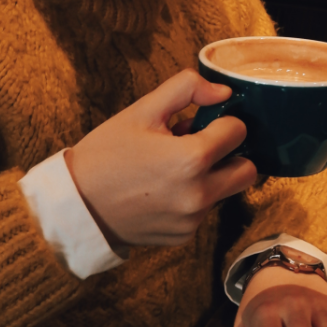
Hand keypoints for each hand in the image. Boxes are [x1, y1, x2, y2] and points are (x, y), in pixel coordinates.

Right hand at [64, 69, 256, 246]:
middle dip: (233, 156)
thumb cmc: (106, 154)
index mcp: (192, 159)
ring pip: (225, 192)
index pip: (238, 132)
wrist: (78, 205)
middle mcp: (199, 194)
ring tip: (172, 170)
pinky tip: (162, 193)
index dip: (224, 122)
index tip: (205, 123)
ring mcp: (193, 220)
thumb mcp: (141, 111)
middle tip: (205, 148)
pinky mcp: (184, 236)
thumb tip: (222, 92)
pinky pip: (203, 212)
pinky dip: (191, 200)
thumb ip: (186, 90)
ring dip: (211, 179)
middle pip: (247, 172)